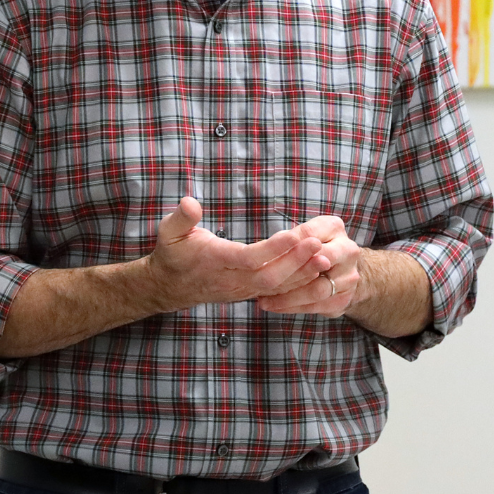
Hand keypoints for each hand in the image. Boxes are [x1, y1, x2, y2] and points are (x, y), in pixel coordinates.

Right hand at [142, 198, 330, 312]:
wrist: (169, 287)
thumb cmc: (172, 254)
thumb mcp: (168, 231)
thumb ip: (181, 217)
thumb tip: (190, 201)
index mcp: (214, 261)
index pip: (247, 258)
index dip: (272, 249)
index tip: (293, 234)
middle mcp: (231, 279)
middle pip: (269, 277)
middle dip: (296, 262)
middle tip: (319, 245)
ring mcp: (242, 289)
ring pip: (277, 287)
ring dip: (302, 274)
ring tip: (325, 256)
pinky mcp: (249, 292)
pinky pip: (278, 291)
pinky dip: (299, 282)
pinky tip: (316, 269)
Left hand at [256, 215, 359, 316]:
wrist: (341, 267)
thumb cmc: (310, 245)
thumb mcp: (302, 234)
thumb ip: (290, 238)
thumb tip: (268, 248)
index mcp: (334, 227)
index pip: (309, 234)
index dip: (287, 244)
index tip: (264, 254)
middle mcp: (348, 250)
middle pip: (320, 260)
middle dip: (292, 272)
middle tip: (264, 281)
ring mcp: (349, 276)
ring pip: (317, 289)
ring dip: (288, 297)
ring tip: (263, 301)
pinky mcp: (344, 298)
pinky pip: (317, 305)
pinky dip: (294, 307)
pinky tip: (275, 307)